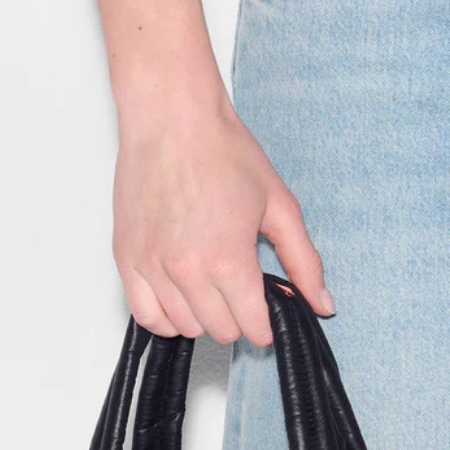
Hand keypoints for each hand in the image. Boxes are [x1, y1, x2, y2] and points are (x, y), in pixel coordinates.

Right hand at [112, 78, 334, 347]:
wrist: (172, 118)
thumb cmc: (222, 152)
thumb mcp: (279, 206)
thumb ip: (304, 262)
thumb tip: (323, 304)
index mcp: (228, 260)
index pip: (252, 327)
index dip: (265, 325)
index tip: (265, 314)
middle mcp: (187, 270)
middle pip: (220, 331)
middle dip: (237, 319)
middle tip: (240, 292)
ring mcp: (152, 266)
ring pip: (184, 327)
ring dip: (203, 316)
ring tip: (211, 288)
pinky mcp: (126, 258)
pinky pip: (146, 316)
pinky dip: (165, 317)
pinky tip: (180, 299)